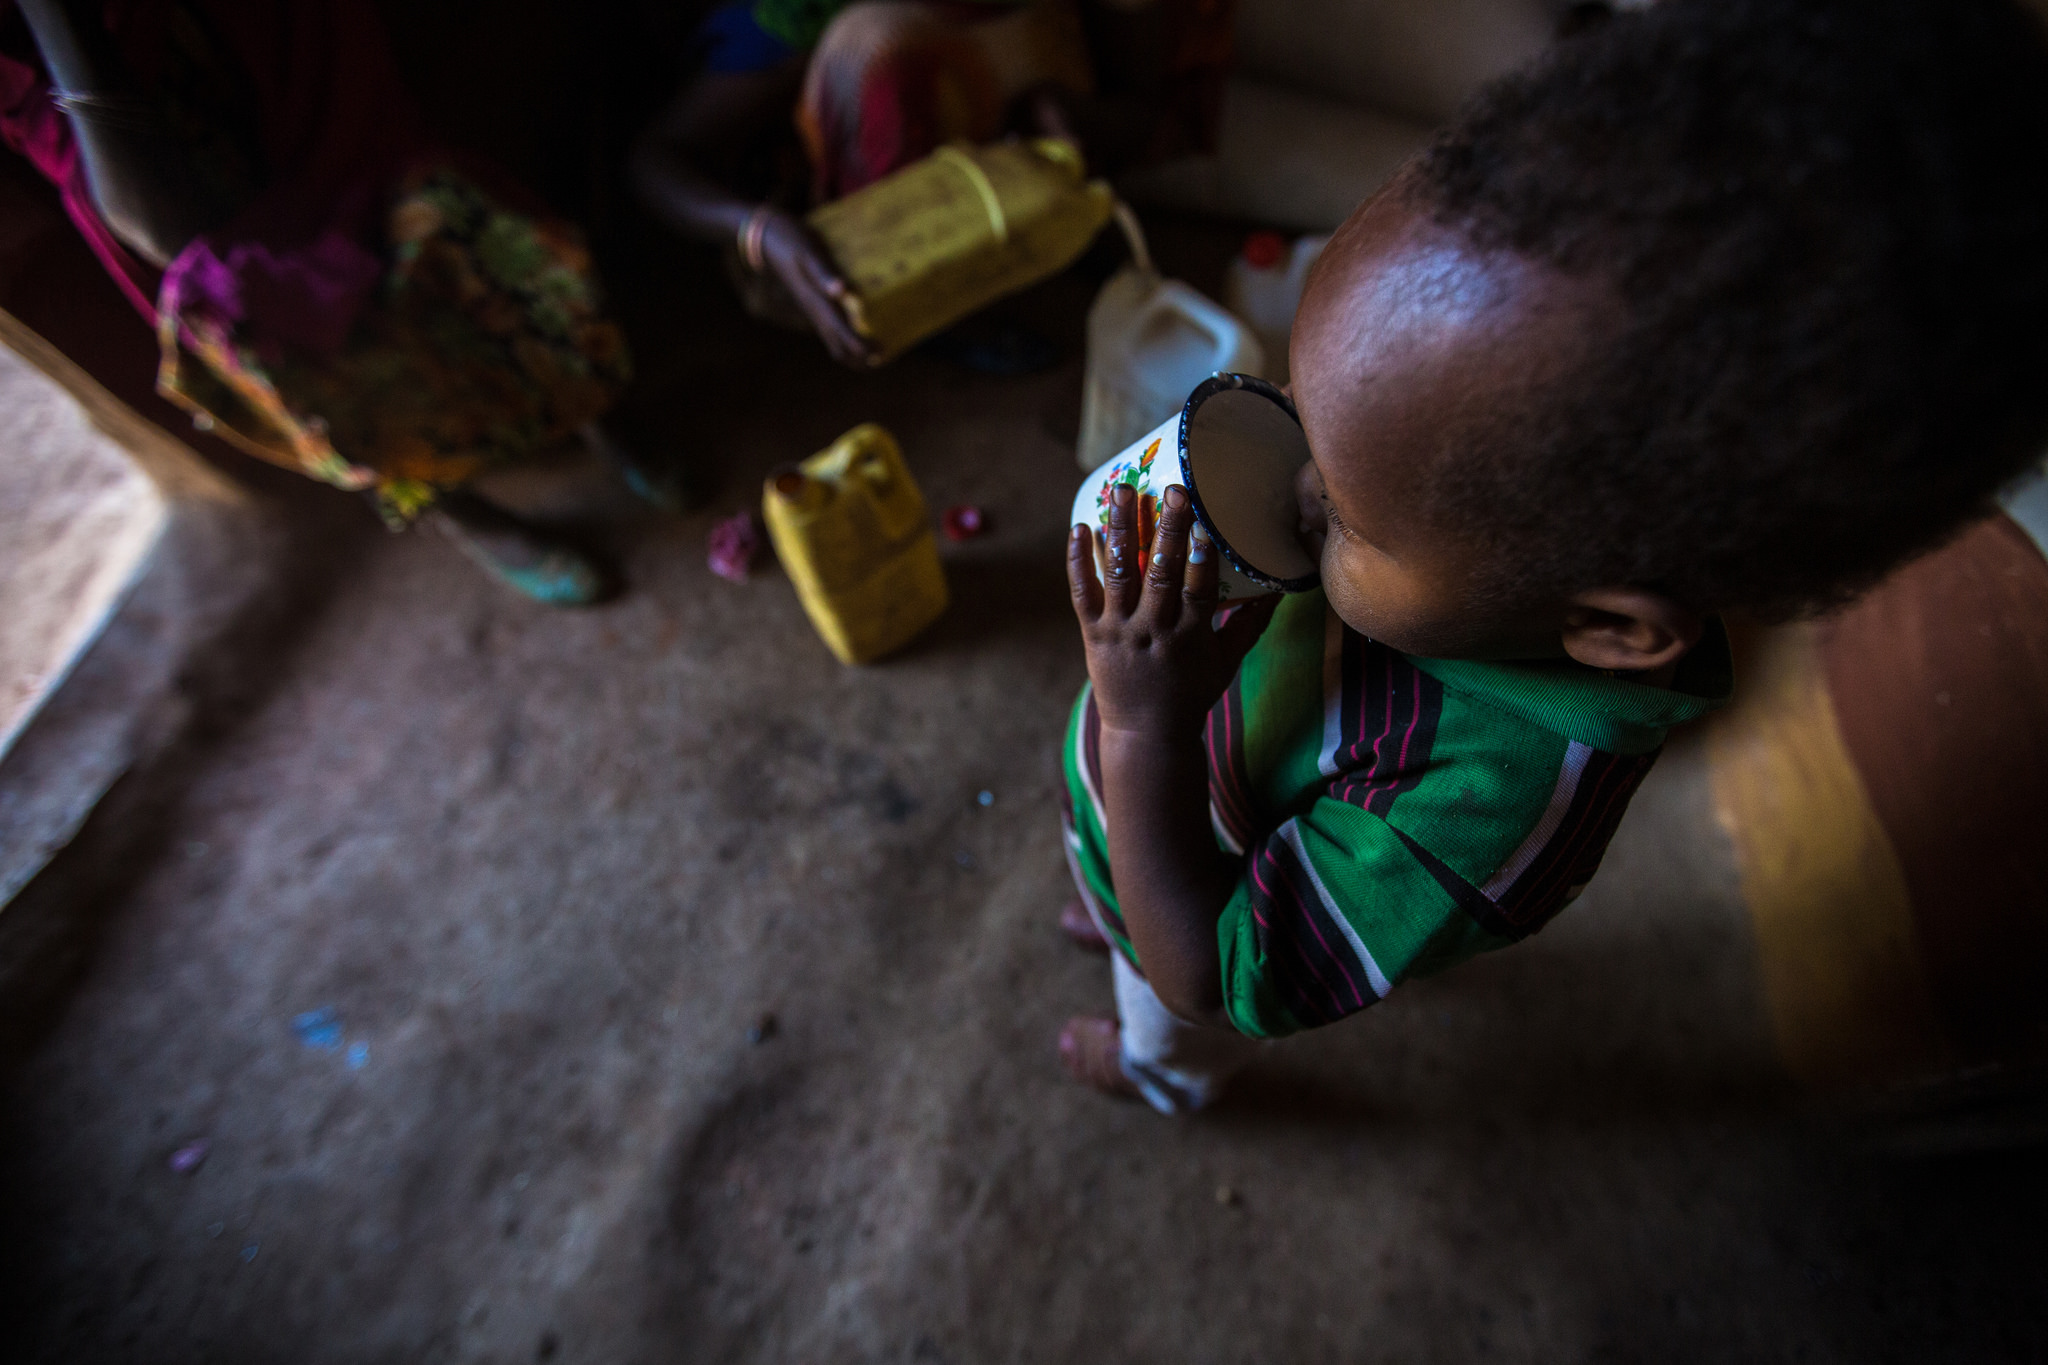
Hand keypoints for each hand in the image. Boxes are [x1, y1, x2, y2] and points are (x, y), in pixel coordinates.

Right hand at [756, 210, 876, 368]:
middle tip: (886, 358)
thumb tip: (842, 290)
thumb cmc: (792, 241)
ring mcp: (813, 311)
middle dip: (862, 360)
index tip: (884, 351)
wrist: (769, 238)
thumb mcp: (809, 253)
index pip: (843, 338)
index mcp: (818, 305)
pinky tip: (860, 331)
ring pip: (835, 344)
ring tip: (877, 353)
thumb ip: (824, 273)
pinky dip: (848, 339)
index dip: (864, 349)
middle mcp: (815, 314)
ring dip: (855, 354)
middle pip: (840, 350)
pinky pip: (832, 331)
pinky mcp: (813, 305)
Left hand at [1069, 483, 1277, 739]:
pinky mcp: (1093, 634)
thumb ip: (1251, 624)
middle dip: (1167, 531)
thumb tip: (1281, 589)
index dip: (1201, 558)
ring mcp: (1120, 632)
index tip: (1206, 524)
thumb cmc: (1191, 693)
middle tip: (1173, 491)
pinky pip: (1083, 593)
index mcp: (1191, 637)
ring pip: (1120, 574)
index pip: (1199, 591)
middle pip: (1160, 575)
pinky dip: (1079, 561)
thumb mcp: (1227, 662)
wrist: (1146, 734)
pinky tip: (1080, 526)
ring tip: (1122, 490)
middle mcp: (1154, 631)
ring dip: (1121, 529)